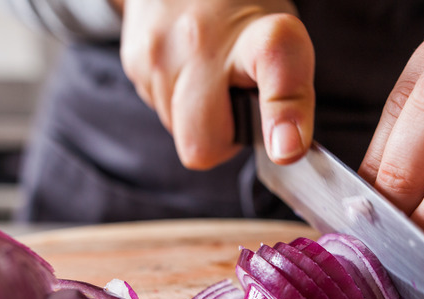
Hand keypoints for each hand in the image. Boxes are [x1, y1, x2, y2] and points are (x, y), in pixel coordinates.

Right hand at [118, 0, 314, 168]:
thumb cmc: (243, 21)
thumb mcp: (284, 44)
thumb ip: (289, 98)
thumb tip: (284, 151)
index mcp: (259, 33)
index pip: (275, 65)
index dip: (283, 114)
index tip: (287, 148)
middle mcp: (203, 40)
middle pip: (203, 142)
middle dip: (221, 140)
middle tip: (237, 105)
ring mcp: (160, 51)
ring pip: (179, 133)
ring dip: (199, 120)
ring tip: (210, 78)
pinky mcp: (134, 60)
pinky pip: (161, 112)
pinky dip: (177, 103)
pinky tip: (187, 71)